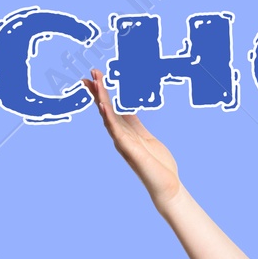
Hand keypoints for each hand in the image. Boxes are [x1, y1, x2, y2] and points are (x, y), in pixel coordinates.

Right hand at [81, 68, 182, 206]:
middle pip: (106, 109)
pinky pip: (116, 131)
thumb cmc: (158, 164)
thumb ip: (135, 124)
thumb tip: (128, 109)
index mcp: (126, 131)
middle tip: (91, 72)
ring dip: (101, 99)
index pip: (111, 108)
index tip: (95, 76)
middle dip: (98, 91)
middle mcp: (120, 136)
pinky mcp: (128, 149)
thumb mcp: (146, 137)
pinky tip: (103, 106)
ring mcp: (123, 142)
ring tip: (95, 82)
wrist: (166, 186)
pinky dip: (109, 118)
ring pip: (108, 116)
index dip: (103, 92)